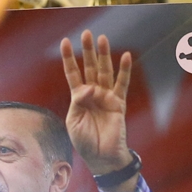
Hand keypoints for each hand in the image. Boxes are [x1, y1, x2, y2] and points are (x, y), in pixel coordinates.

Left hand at [60, 30, 134, 188]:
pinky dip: (124, 71)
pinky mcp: (118, 103)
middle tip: (87, 33)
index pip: (73, 73)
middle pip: (89, 67)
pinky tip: (125, 57)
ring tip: (103, 38)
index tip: (65, 42)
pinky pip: (122, 84)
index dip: (69, 58)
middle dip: (88, 51)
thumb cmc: (85, 142)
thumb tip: (90, 88)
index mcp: (78, 98)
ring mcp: (106, 97)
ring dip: (104, 55)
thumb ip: (79, 102)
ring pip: (104, 72)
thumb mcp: (74, 122)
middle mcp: (92, 94)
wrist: (102, 158)